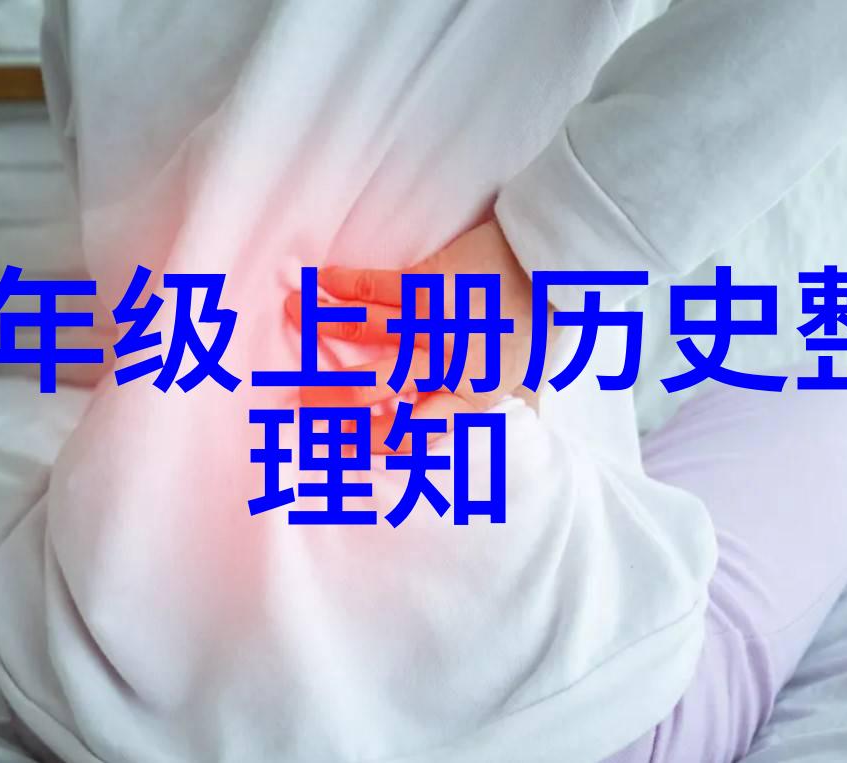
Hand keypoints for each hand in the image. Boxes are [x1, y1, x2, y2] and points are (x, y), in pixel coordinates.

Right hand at [284, 219, 540, 452]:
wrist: (553, 267)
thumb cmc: (541, 324)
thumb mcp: (522, 377)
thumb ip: (487, 398)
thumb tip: (463, 414)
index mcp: (469, 396)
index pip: (410, 435)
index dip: (369, 442)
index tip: (340, 443)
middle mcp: (446, 364)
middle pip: (376, 386)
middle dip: (331, 394)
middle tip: (302, 396)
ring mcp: (434, 321)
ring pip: (367, 328)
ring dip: (322, 322)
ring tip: (292, 313)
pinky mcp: (429, 283)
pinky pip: (376, 286)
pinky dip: (343, 284)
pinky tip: (319, 282)